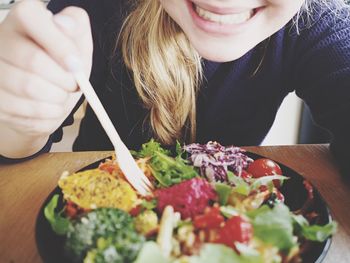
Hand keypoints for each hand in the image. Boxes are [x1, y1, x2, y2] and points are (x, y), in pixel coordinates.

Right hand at [0, 0, 92, 157]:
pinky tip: (51, 107)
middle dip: (64, 79)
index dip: (59, 43)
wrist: (50, 96)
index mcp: (23, 20)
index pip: (30, 16)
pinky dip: (48, 114)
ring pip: (29, 88)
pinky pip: (26, 112)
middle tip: (74, 85)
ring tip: (62, 95)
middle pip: (33, 60)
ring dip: (57, 98)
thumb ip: (76, 26)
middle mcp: (1, 40)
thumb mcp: (78, 43)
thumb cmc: (63, 65)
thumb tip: (65, 25)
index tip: (77, 65)